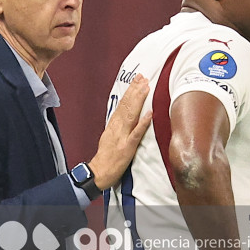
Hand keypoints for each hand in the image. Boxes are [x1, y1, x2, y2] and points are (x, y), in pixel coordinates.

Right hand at [89, 74, 151, 189]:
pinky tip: (150, 113)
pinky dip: (143, 122)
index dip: (130, 92)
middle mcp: (117, 128)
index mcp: (113, 125)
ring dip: (138, 100)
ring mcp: (122, 136)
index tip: (137, 81)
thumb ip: (117, 125)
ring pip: (131, 115)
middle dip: (135, 91)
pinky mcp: (127, 147)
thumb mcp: (109, 137)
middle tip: (143, 77)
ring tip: (146, 87)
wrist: (99, 172)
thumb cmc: (105, 157)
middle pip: (126, 106)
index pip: (122, 104)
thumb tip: (125, 114)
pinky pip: (136, 133)